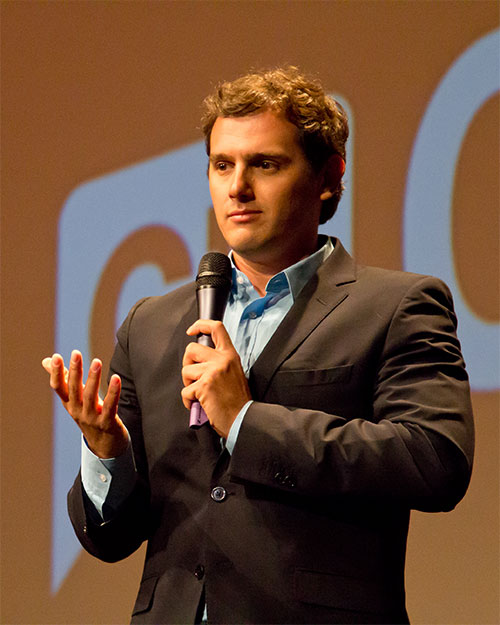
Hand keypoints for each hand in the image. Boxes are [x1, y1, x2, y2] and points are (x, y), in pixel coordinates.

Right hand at [42, 350, 128, 457]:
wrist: (105, 445)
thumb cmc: (89, 415)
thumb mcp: (74, 399)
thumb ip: (64, 379)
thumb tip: (46, 360)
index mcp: (69, 403)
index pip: (59, 387)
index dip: (56, 373)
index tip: (57, 356)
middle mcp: (77, 411)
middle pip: (74, 389)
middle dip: (75, 371)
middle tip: (75, 353)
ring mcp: (91, 418)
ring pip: (91, 396)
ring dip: (93, 378)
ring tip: (96, 361)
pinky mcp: (107, 423)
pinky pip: (110, 406)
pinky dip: (113, 392)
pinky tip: (116, 379)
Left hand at [181, 320, 251, 437]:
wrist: (243, 418)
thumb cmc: (238, 400)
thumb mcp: (235, 372)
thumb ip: (220, 361)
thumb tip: (200, 360)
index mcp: (230, 355)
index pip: (216, 328)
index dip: (200, 325)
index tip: (191, 330)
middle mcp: (222, 360)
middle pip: (191, 349)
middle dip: (187, 363)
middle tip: (194, 376)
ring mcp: (213, 372)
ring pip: (186, 371)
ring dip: (188, 384)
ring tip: (200, 393)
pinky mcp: (204, 385)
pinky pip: (185, 390)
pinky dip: (188, 400)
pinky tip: (199, 404)